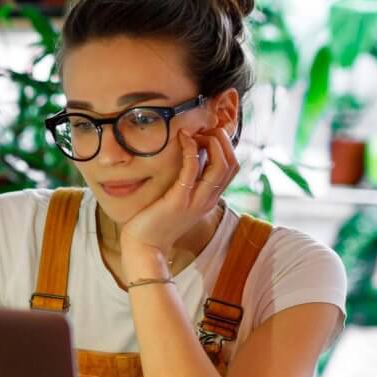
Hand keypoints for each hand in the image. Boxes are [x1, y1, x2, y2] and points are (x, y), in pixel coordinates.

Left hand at [120, 127, 238, 277]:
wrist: (144, 247)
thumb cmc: (156, 222)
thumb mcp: (178, 201)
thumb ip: (188, 183)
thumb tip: (189, 158)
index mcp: (210, 199)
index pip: (232, 167)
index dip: (225, 146)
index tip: (207, 134)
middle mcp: (208, 200)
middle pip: (232, 163)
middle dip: (222, 140)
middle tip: (203, 130)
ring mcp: (196, 201)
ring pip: (221, 165)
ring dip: (212, 142)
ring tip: (195, 132)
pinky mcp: (179, 200)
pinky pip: (192, 169)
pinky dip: (191, 150)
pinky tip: (182, 139)